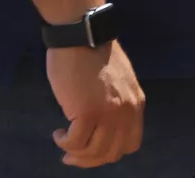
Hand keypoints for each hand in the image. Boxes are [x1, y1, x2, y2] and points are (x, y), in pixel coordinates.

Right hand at [47, 43, 145, 168]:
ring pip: (94, 153)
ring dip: (75, 154)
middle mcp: (126, 112)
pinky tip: (58, 133)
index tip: (93, 148)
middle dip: (90, 159)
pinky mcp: (88, 112)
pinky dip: (64, 143)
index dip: (110, 151)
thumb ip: (116, 103)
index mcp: (136, 103)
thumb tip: (103, 125)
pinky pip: (75, 143)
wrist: (82, 35)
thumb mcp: (117, 82)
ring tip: (63, 142)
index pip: (131, 143)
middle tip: (72, 155)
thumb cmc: (94, 54)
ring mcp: (109, 113)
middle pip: (112, 153)